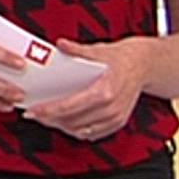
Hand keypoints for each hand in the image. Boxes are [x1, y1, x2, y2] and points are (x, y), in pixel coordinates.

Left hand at [25, 37, 152, 140]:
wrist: (146, 65)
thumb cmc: (121, 57)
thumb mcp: (99, 50)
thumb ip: (77, 50)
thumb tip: (60, 44)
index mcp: (104, 90)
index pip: (69, 106)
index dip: (48, 111)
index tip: (32, 111)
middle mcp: (111, 108)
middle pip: (73, 121)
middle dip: (50, 120)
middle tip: (33, 114)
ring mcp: (116, 118)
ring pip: (81, 130)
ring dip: (62, 126)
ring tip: (46, 118)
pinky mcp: (118, 122)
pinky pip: (93, 133)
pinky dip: (77, 130)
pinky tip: (65, 122)